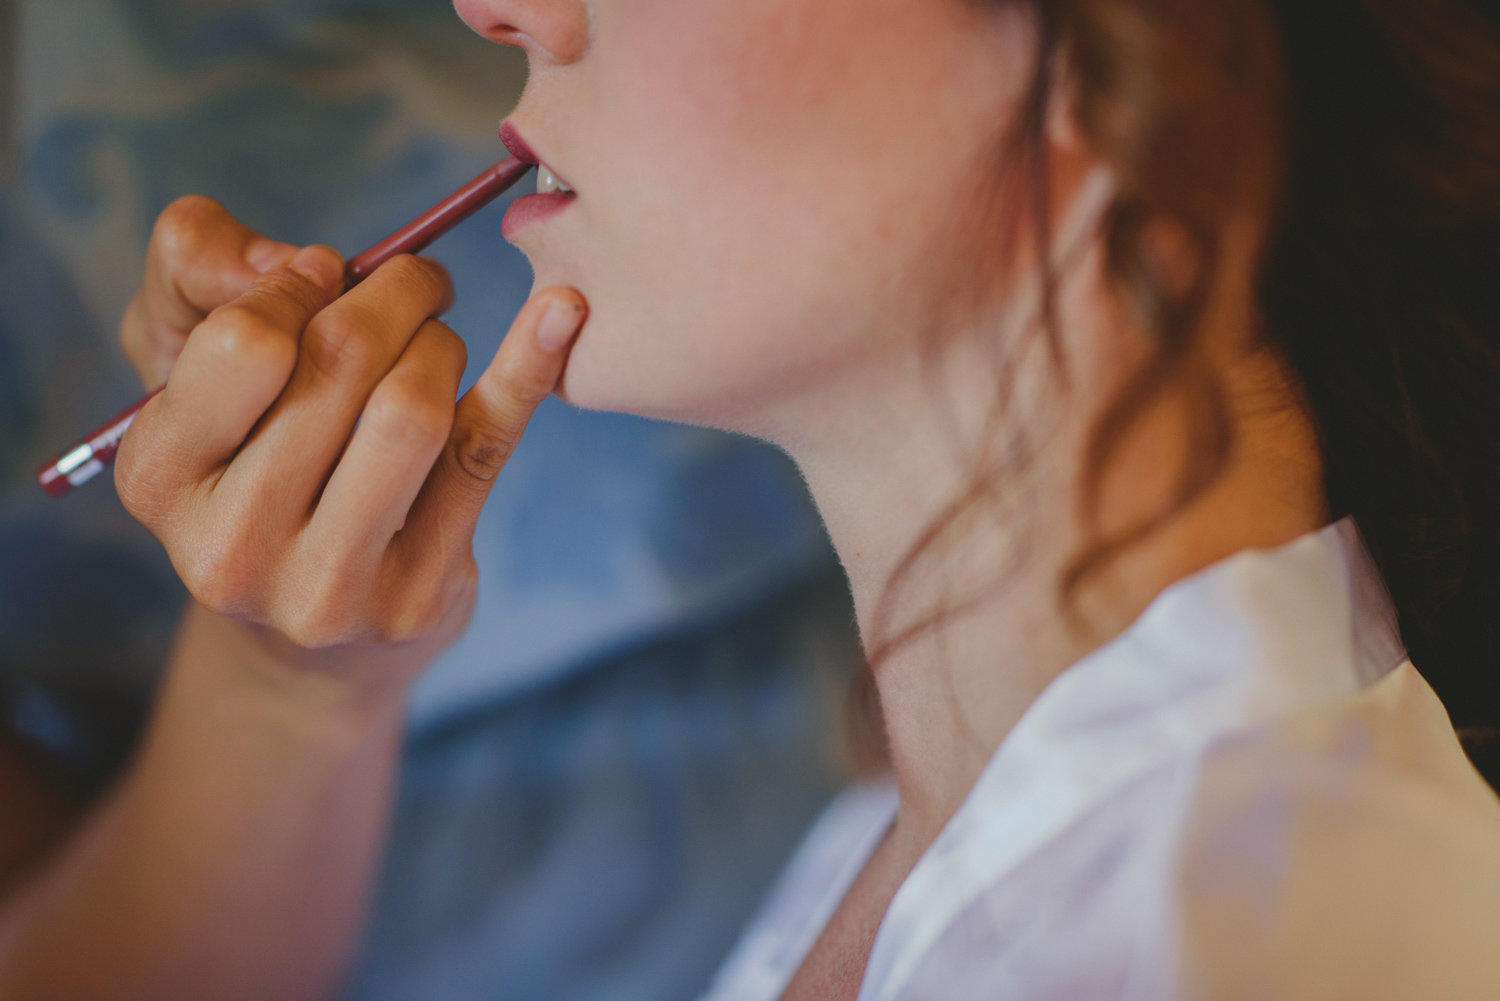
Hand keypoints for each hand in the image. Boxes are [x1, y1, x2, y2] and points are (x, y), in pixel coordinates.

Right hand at [115, 204, 586, 694]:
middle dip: (393, 294)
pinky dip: (527, 369)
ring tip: (435, 339)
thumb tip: (301, 260)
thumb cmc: (250, 467)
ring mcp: (328, 587)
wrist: (308, 639)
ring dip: (440, 342)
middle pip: (339, 363)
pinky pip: (483, 452)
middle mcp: (229, 546)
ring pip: (413, 409)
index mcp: (156, 477)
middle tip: (416, 281)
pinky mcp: (416, 595)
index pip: (245, 342)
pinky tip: (562, 314)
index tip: (326, 276)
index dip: (299, 285)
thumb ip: (196, 266)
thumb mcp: (185, 363)